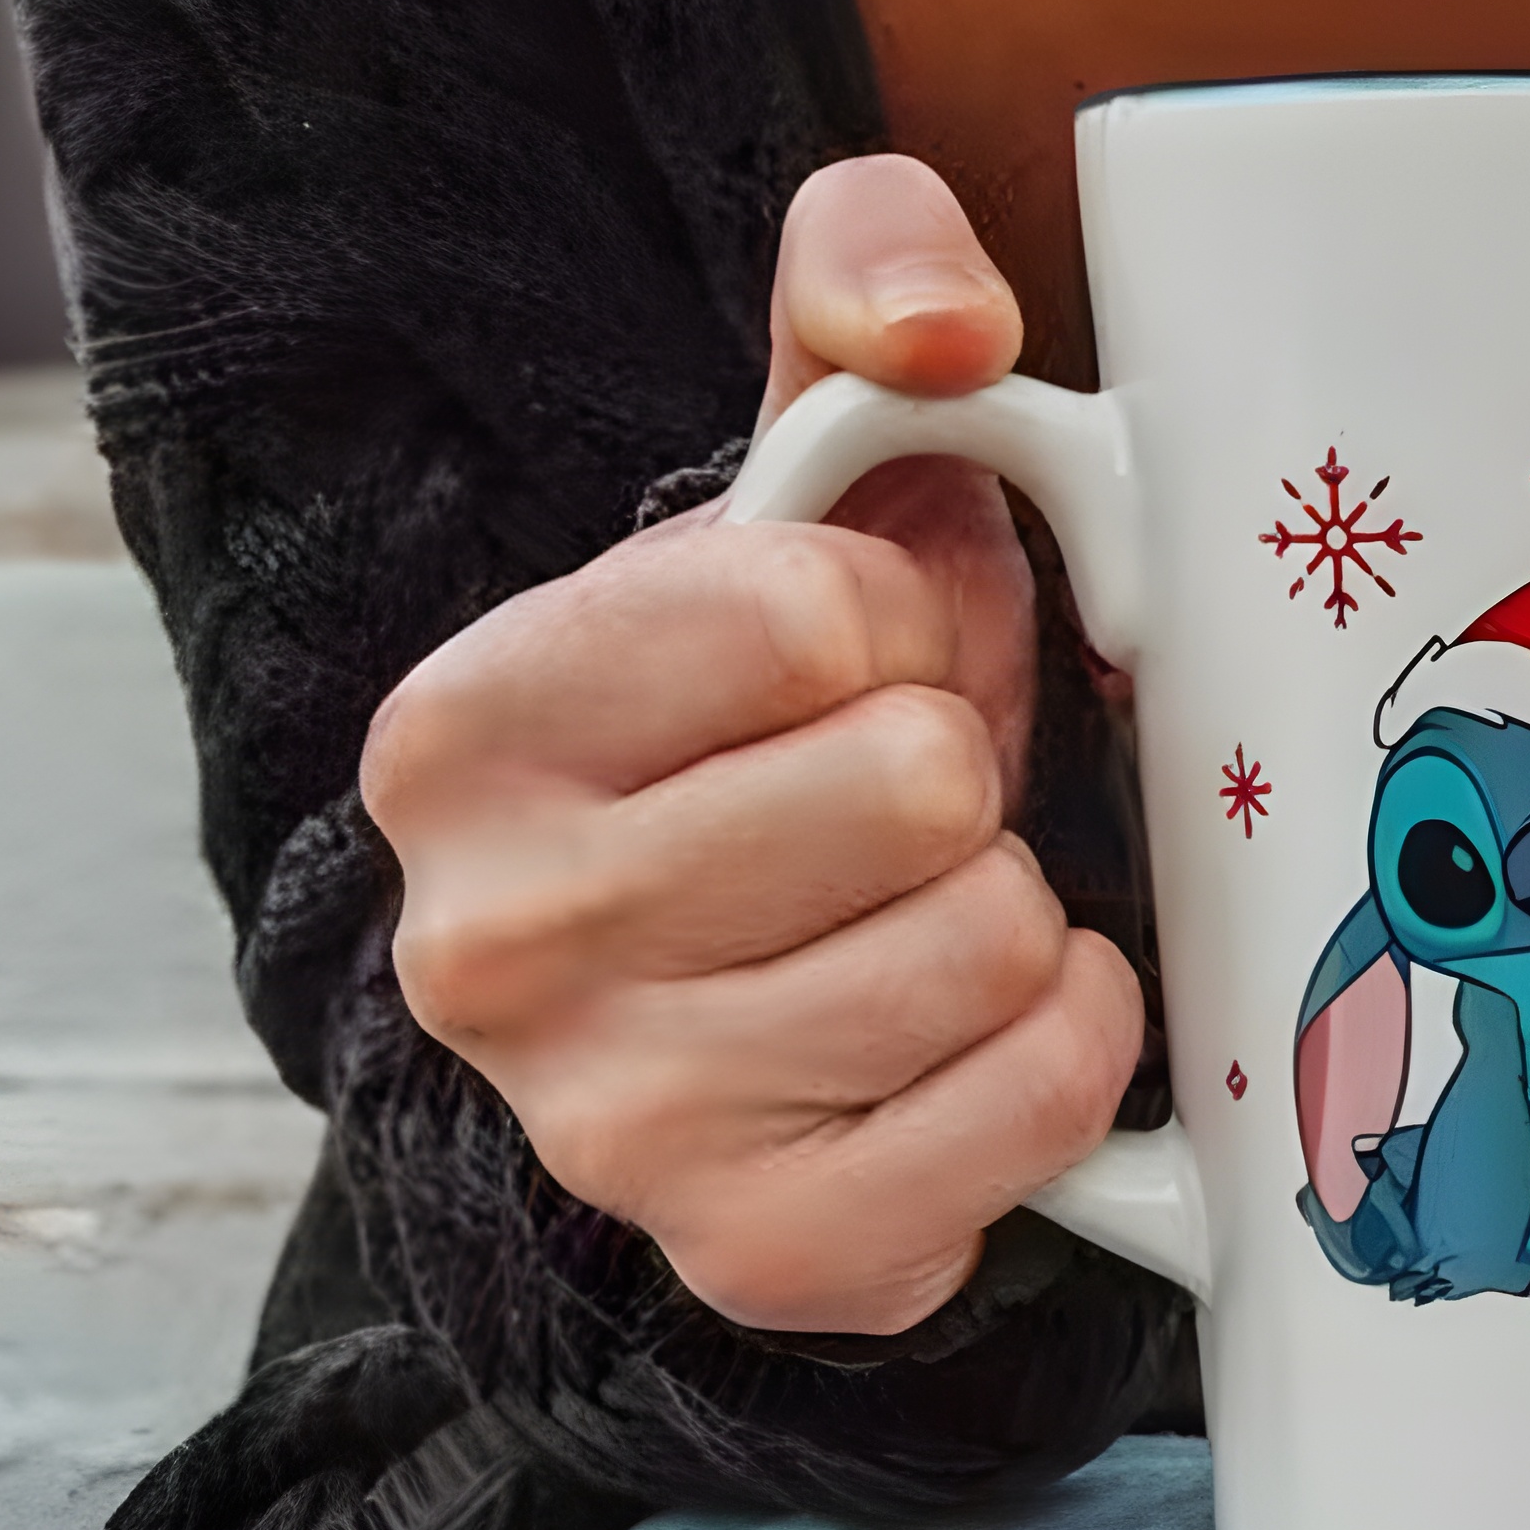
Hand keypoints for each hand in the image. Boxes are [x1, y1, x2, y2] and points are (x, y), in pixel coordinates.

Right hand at [362, 155, 1142, 1335]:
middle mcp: (493, 948)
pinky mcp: (772, 1255)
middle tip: (902, 810)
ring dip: (1013, 910)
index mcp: (460, 734)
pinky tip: (985, 1027)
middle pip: (914, 790)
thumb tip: (951, 329)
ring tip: (927, 911)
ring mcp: (621, 1131)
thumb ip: (864, 274)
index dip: (897, 620)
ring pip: (988, 944)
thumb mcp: (804, 455)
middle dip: (959, 775)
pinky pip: (1042, 1103)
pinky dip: (1069, 1047)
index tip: (848, 670)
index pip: (807, 612)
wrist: (746, 993)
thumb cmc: (784, 717)